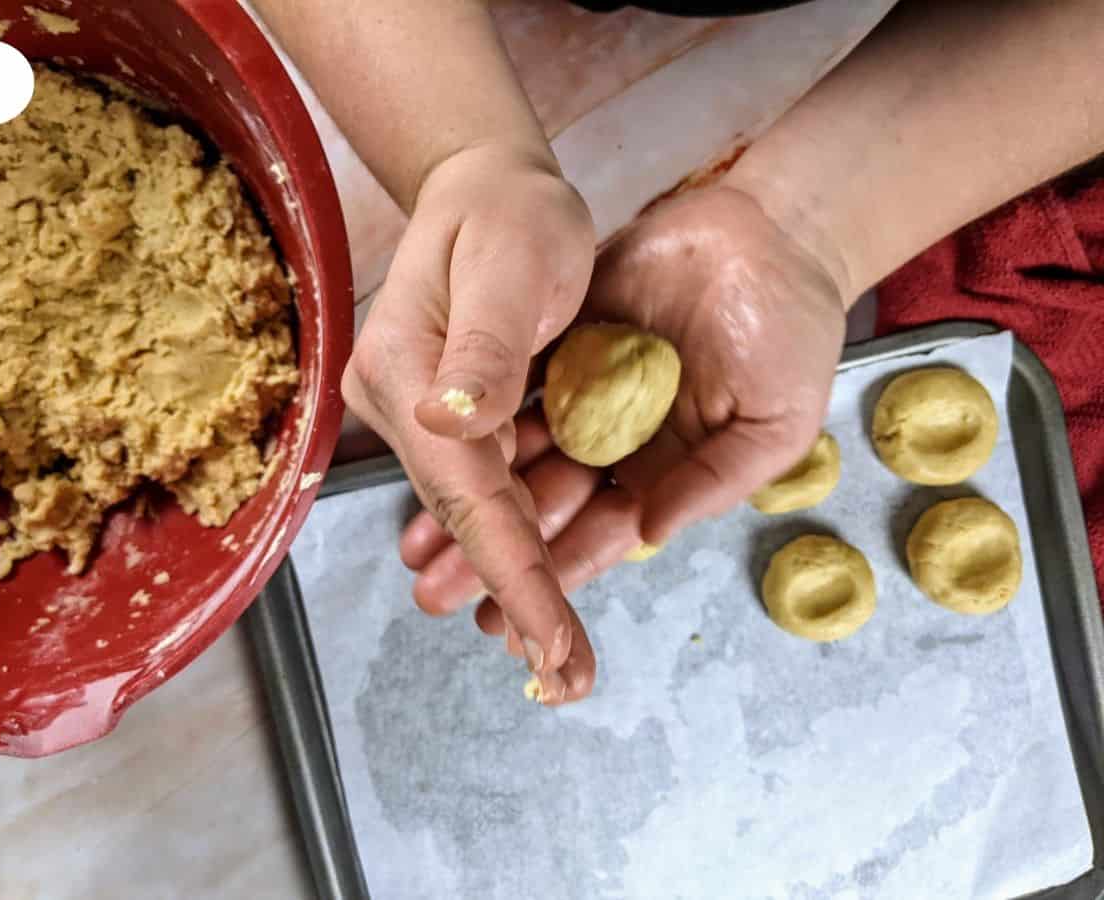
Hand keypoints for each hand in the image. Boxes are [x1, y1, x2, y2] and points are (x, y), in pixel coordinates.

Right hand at [341, 144, 596, 702]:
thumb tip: (451, 424)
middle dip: (520, 599)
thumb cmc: (509, 212)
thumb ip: (486, 345)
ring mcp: (419, 415)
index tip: (557, 649)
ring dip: (518, 582)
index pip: (469, 495)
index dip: (516, 574)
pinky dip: (519, 535)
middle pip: (468, 518)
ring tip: (559, 653)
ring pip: (475, 513)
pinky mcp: (448, 416)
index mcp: (408, 374)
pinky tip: (543, 581)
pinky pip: (487, 486)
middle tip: (568, 676)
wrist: (488, 186)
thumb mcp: (514, 260)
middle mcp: (401, 406)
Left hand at [400, 185, 850, 697]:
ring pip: (518, 450)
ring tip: (419, 541)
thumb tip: (650, 533)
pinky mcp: (561, 337)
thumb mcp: (775, 421)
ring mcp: (584, 387)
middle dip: (494, 550)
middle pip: (545, 501)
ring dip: (472, 492)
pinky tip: (437, 447)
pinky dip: (478, 414)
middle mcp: (616, 436)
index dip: (556, 572)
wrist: (771, 227)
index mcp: (666, 466)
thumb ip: (715, 478)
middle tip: (437, 594)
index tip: (507, 619)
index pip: (603, 528)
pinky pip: (512, 380)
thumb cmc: (792, 330)